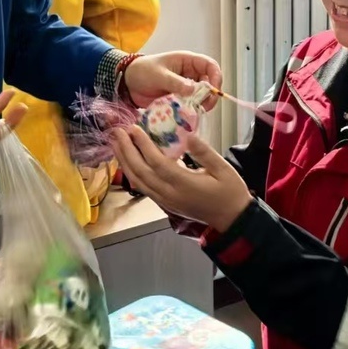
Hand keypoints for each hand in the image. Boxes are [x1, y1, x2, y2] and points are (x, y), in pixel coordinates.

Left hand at [111, 126, 250, 232]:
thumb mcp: (223, 168)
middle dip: (126, 151)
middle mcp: (169, 194)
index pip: (157, 163)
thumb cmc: (230, 192)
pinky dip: (132, 172)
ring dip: (125, 161)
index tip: (134, 128)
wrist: (231, 220)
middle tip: (117, 132)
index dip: (143, 145)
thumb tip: (187, 134)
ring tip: (116, 143)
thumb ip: (204, 152)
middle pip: (141, 172)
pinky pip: (142, 187)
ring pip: (138, 181)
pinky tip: (128, 160)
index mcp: (184, 184)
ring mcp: (165, 201)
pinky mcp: (164, 203)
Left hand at [124, 51, 221, 108]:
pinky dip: (190, 110)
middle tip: (203, 106)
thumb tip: (193, 89)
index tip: (214, 91)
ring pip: (201, 96)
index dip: (216, 76)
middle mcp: (189, 74)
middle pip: (209, 83)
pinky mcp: (179, 99)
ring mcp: (185, 87)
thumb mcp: (159, 75)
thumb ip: (175, 82)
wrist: (128, 82)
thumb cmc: (142, 71)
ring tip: (192, 112)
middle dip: (209, 95)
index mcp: (187, 62)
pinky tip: (185, 115)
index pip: (210, 65)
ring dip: (200, 104)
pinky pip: (190, 105)